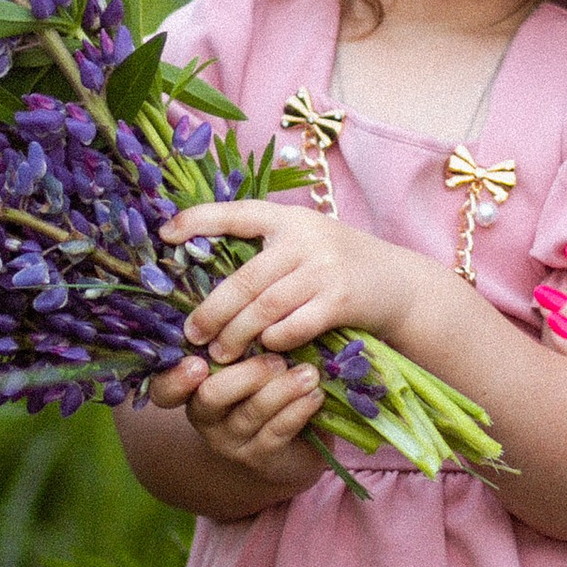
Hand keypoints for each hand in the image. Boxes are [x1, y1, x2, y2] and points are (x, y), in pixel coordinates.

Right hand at [144, 337, 325, 486]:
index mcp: (192, 385)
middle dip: (246, 375)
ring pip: (249, 414)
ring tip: (309, 374)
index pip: (165, 388)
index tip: (198, 363)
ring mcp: (229, 440)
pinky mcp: (259, 457)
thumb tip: (251, 296)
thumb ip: (241, 334)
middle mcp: (203, 414)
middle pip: (210, 396)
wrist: (299, 434)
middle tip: (278, 360)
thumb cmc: (271, 378)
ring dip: (282, 390)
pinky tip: (315, 395)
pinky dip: (298, 410)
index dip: (175, 378)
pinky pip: (276, 432)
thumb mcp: (252, 353)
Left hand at [161, 198, 410, 360]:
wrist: (401, 285)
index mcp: (289, 218)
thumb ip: (269, 251)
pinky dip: (277, 340)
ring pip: (266, 307)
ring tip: (220, 354)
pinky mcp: (342, 298)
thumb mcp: (308, 244)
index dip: (200, 220)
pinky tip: (266, 351)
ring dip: (238, 334)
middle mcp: (306, 237)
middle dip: (213, 311)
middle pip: (246, 278)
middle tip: (192, 334)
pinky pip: (296, 325)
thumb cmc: (341, 268)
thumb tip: (206, 274)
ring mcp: (325, 267)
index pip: (238, 213)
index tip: (165, 233)